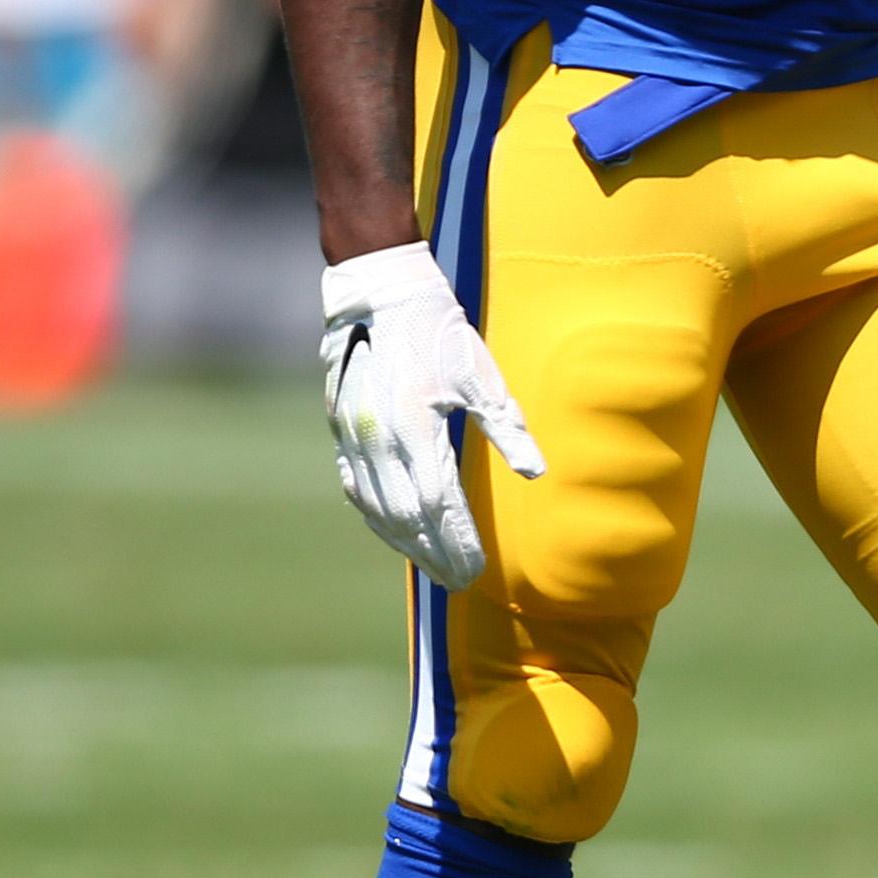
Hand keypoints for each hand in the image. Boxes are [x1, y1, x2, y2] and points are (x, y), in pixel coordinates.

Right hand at [319, 240, 543, 589]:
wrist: (379, 294)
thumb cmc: (437, 331)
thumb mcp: (480, 374)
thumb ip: (505, 426)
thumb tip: (535, 472)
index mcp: (415, 429)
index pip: (439, 505)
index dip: (457, 542)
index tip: (478, 570)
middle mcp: (378, 441)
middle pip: (407, 518)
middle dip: (434, 554)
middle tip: (459, 583)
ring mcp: (354, 438)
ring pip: (378, 509)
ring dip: (405, 544)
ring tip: (432, 567)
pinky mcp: (342, 430)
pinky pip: (356, 488)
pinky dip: (377, 517)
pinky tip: (394, 532)